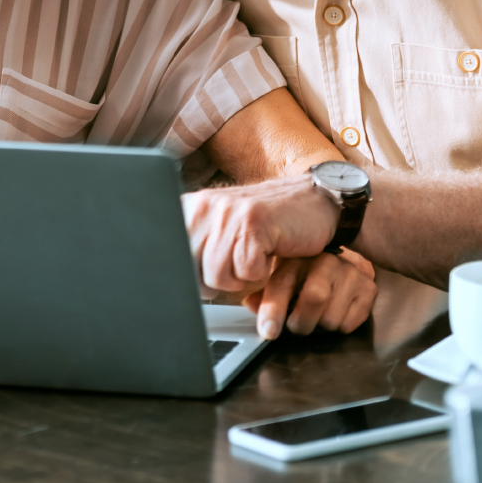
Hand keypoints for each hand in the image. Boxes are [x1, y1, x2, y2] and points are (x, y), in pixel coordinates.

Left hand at [182, 174, 338, 293]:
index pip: (168, 258)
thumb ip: (192, 248)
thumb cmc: (265, 223)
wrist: (313, 200)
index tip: (205, 271)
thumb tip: (168, 281)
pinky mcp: (252, 222)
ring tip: (252, 254)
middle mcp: (203, 206)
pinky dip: (261, 272)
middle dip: (216, 280)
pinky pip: (246, 273)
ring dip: (241, 276)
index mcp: (189, 208)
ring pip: (218, 276)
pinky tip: (268, 250)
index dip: (188, 276)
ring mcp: (227, 212)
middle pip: (192, 273)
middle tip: (237, 260)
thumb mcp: (220, 229)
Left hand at [244, 251, 376, 338]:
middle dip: (302, 323)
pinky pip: (350, 323)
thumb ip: (265, 294)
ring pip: (332, 317)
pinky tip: (337, 313)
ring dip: (321, 327)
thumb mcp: (283, 277)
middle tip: (297, 326)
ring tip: (318, 317)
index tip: (269, 332)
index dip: (273, 310)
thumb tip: (250, 305)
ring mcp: (350, 273)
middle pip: (315, 298)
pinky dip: (340, 327)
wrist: (345, 261)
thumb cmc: (307, 275)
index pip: (283, 284)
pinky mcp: (368, 288)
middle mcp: (326, 262)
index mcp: (298, 258)